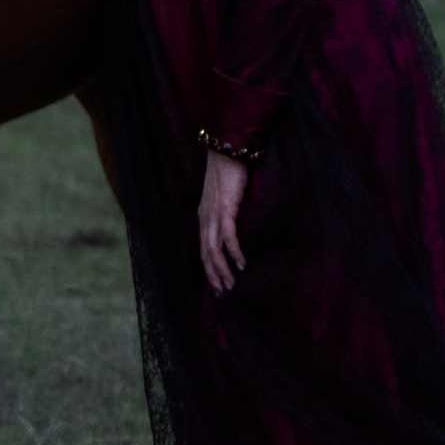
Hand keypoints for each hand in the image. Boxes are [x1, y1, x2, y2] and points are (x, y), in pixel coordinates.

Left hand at [197, 149, 248, 295]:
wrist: (227, 152)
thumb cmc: (228, 173)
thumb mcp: (223, 199)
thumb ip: (225, 214)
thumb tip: (235, 229)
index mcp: (203, 218)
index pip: (203, 249)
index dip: (208, 268)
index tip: (216, 284)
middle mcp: (205, 219)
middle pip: (205, 254)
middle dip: (213, 275)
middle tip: (223, 292)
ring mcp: (213, 215)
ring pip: (213, 250)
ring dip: (222, 270)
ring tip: (231, 284)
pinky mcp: (225, 210)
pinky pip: (228, 237)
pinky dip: (234, 253)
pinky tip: (242, 264)